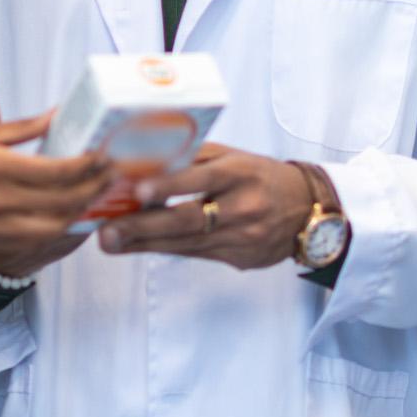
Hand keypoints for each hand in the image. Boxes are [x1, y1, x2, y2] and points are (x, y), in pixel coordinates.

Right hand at [0, 71, 93, 278]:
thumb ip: (22, 127)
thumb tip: (59, 113)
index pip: (57, 170)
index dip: (88, 165)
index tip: (107, 153)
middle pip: (64, 201)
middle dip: (95, 188)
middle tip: (114, 173)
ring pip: (56, 225)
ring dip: (82, 211)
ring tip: (99, 194)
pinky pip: (38, 238)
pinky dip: (60, 227)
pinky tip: (73, 214)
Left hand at [95, 144, 313, 270]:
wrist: (308, 211)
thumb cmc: (260, 175)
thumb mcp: (234, 157)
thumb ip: (195, 158)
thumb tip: (146, 160)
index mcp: (241, 173)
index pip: (202, 178)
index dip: (170, 185)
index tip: (138, 191)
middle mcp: (243, 207)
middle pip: (188, 220)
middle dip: (143, 227)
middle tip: (107, 231)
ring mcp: (242, 238)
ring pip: (186, 243)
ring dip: (144, 243)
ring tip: (111, 241)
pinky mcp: (239, 259)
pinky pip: (195, 254)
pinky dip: (164, 249)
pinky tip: (136, 246)